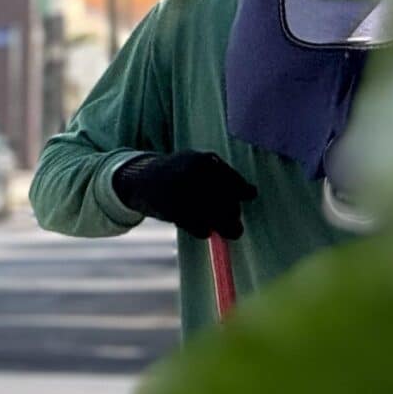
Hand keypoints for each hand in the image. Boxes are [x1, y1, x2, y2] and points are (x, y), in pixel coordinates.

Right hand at [114, 150, 258, 239]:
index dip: (243, 190)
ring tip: (230, 232)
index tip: (251, 196)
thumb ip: (222, 174)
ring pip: (213, 214)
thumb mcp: (198, 163)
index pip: (232, 180)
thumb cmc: (176, 172)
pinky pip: (197, 224)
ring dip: (224, 226)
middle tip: (237, 227)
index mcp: (203, 161)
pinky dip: (203, 230)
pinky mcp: (173, 209)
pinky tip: (205, 231)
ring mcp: (182, 193)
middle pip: (225, 199)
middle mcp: (194, 176)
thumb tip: (252, 194)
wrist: (140, 179)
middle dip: (233, 213)